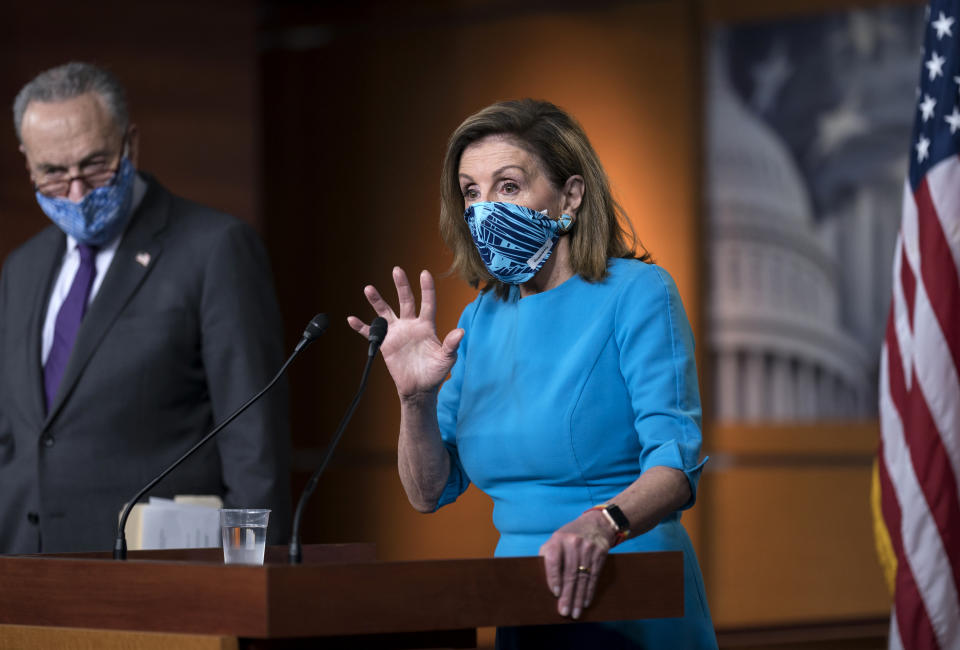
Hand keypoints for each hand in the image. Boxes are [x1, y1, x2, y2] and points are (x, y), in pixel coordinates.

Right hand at [348, 267, 463, 400]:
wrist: (419, 389)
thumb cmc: (435, 373)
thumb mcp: (446, 359)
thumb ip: (451, 345)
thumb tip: (460, 332)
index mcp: (426, 326)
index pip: (427, 303)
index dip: (427, 288)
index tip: (424, 273)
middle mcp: (410, 325)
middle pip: (405, 301)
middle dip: (402, 285)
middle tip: (397, 270)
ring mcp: (397, 333)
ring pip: (385, 312)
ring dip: (377, 301)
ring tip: (369, 289)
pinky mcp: (385, 344)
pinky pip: (370, 333)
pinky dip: (361, 327)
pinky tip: (352, 319)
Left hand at [539, 509, 614, 618]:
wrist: (596, 523)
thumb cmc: (569, 536)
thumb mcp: (556, 539)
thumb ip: (547, 554)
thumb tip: (541, 578)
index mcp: (558, 539)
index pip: (553, 560)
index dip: (553, 577)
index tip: (554, 593)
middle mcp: (573, 543)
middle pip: (569, 573)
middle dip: (567, 595)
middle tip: (564, 611)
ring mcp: (588, 548)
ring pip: (583, 577)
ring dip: (579, 597)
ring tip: (575, 613)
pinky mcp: (600, 553)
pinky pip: (594, 576)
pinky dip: (590, 591)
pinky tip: (586, 602)